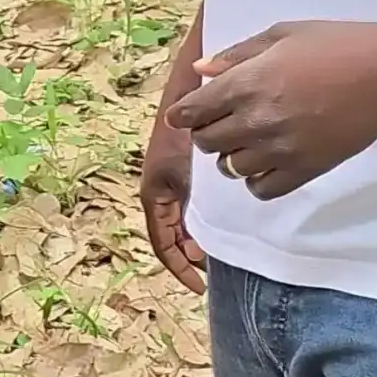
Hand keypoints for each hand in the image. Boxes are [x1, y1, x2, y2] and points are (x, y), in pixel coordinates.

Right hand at [138, 113, 206, 293]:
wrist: (189, 90)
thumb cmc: (182, 129)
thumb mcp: (180, 175)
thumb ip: (185, 210)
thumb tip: (194, 252)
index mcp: (154, 195)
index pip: (162, 244)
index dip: (179, 268)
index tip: (198, 286)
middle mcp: (161, 192)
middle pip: (172, 237)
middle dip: (189, 257)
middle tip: (212, 270)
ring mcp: (173, 183)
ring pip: (183, 224)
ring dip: (196, 241)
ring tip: (217, 253)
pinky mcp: (186, 173)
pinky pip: (191, 208)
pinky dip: (202, 223)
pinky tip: (222, 225)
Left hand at [169, 20, 376, 199]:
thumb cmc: (336, 45)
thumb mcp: (282, 35)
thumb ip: (238, 54)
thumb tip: (202, 70)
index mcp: (246, 82)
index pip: (193, 111)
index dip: (183, 115)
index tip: (184, 115)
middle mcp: (256, 120)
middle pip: (207, 142)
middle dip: (206, 132)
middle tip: (220, 123)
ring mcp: (280, 149)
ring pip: (230, 168)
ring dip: (231, 155)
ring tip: (248, 141)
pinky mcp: (305, 169)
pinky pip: (262, 189)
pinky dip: (256, 179)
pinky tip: (267, 162)